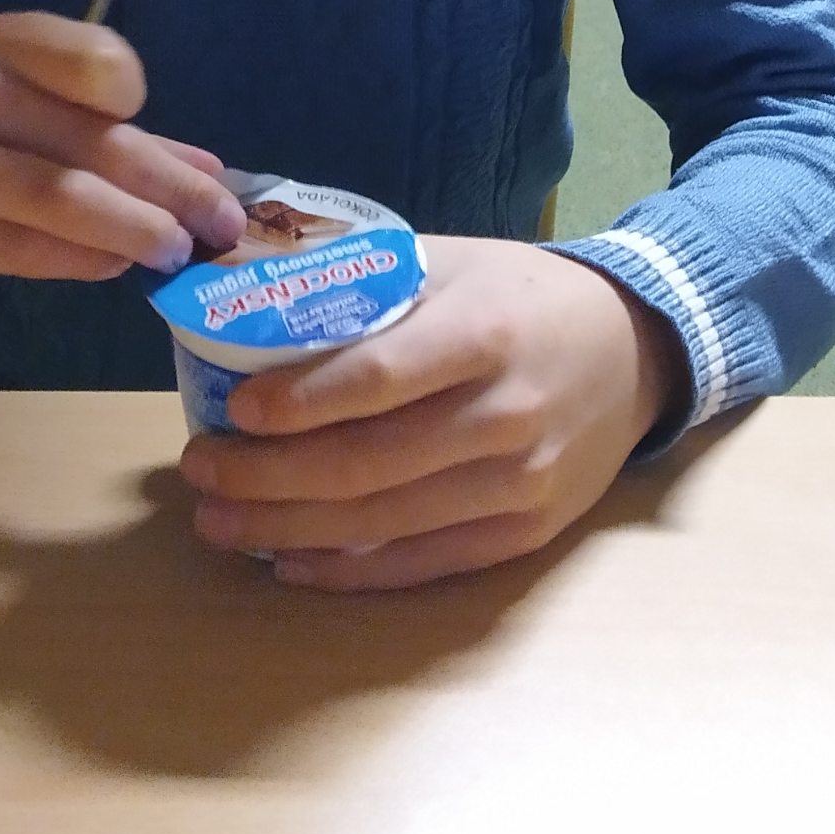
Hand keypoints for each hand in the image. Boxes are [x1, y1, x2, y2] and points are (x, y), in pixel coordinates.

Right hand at [0, 11, 244, 282]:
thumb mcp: (8, 90)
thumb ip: (102, 126)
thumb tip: (206, 167)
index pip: (95, 63)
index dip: (144, 106)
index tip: (189, 147)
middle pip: (91, 142)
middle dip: (172, 188)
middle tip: (225, 224)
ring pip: (57, 199)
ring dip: (132, 232)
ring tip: (177, 253)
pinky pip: (14, 250)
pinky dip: (78, 262)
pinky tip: (112, 268)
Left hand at [178, 235, 687, 589]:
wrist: (635, 351)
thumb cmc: (521, 296)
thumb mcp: (450, 261)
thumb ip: (362, 280)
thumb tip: (247, 285)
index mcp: (484, 334)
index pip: (380, 377)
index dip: (302, 401)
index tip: (235, 409)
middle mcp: (505, 417)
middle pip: (369, 463)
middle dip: (269, 475)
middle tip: (199, 469)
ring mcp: (519, 486)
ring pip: (385, 523)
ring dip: (288, 529)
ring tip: (218, 520)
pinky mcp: (523, 536)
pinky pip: (423, 564)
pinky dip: (349, 572)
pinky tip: (288, 563)